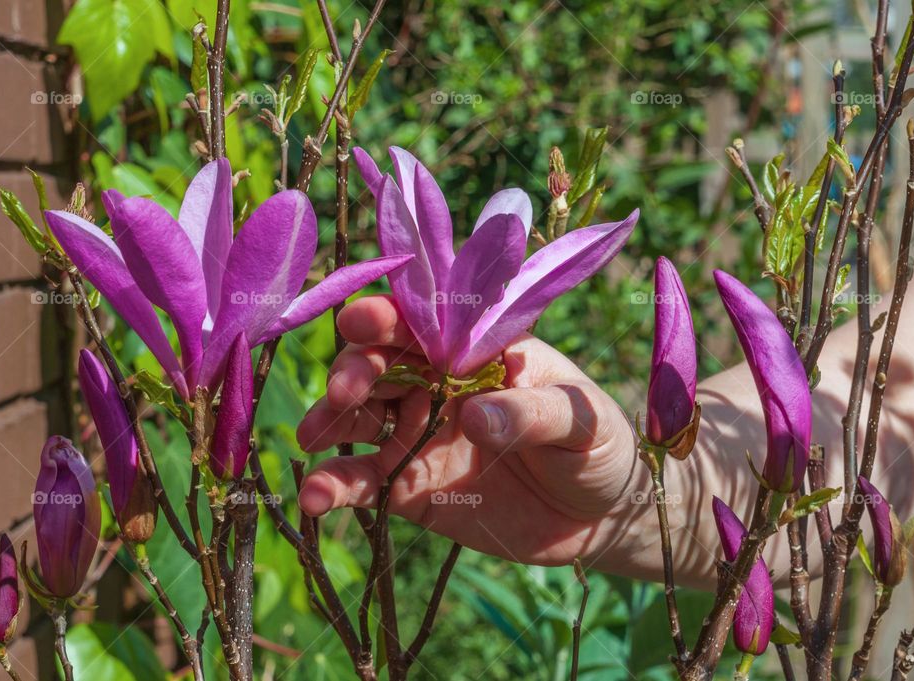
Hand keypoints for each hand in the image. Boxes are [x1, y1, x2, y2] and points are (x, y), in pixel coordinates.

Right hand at [297, 295, 646, 565]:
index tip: (362, 322)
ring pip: (359, 419)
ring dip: (329, 424)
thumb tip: (472, 415)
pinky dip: (335, 485)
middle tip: (343, 394)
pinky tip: (315, 497)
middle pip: (380, 365)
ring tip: (310, 441)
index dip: (389, 317)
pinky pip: (364, 481)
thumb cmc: (600, 446)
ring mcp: (420, 435)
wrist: (603, 518)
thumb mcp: (582, 421)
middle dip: (354, 372)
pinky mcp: (411, 487)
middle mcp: (440, 385)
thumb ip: (531, 414)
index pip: (425, 323)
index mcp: (478, 352)